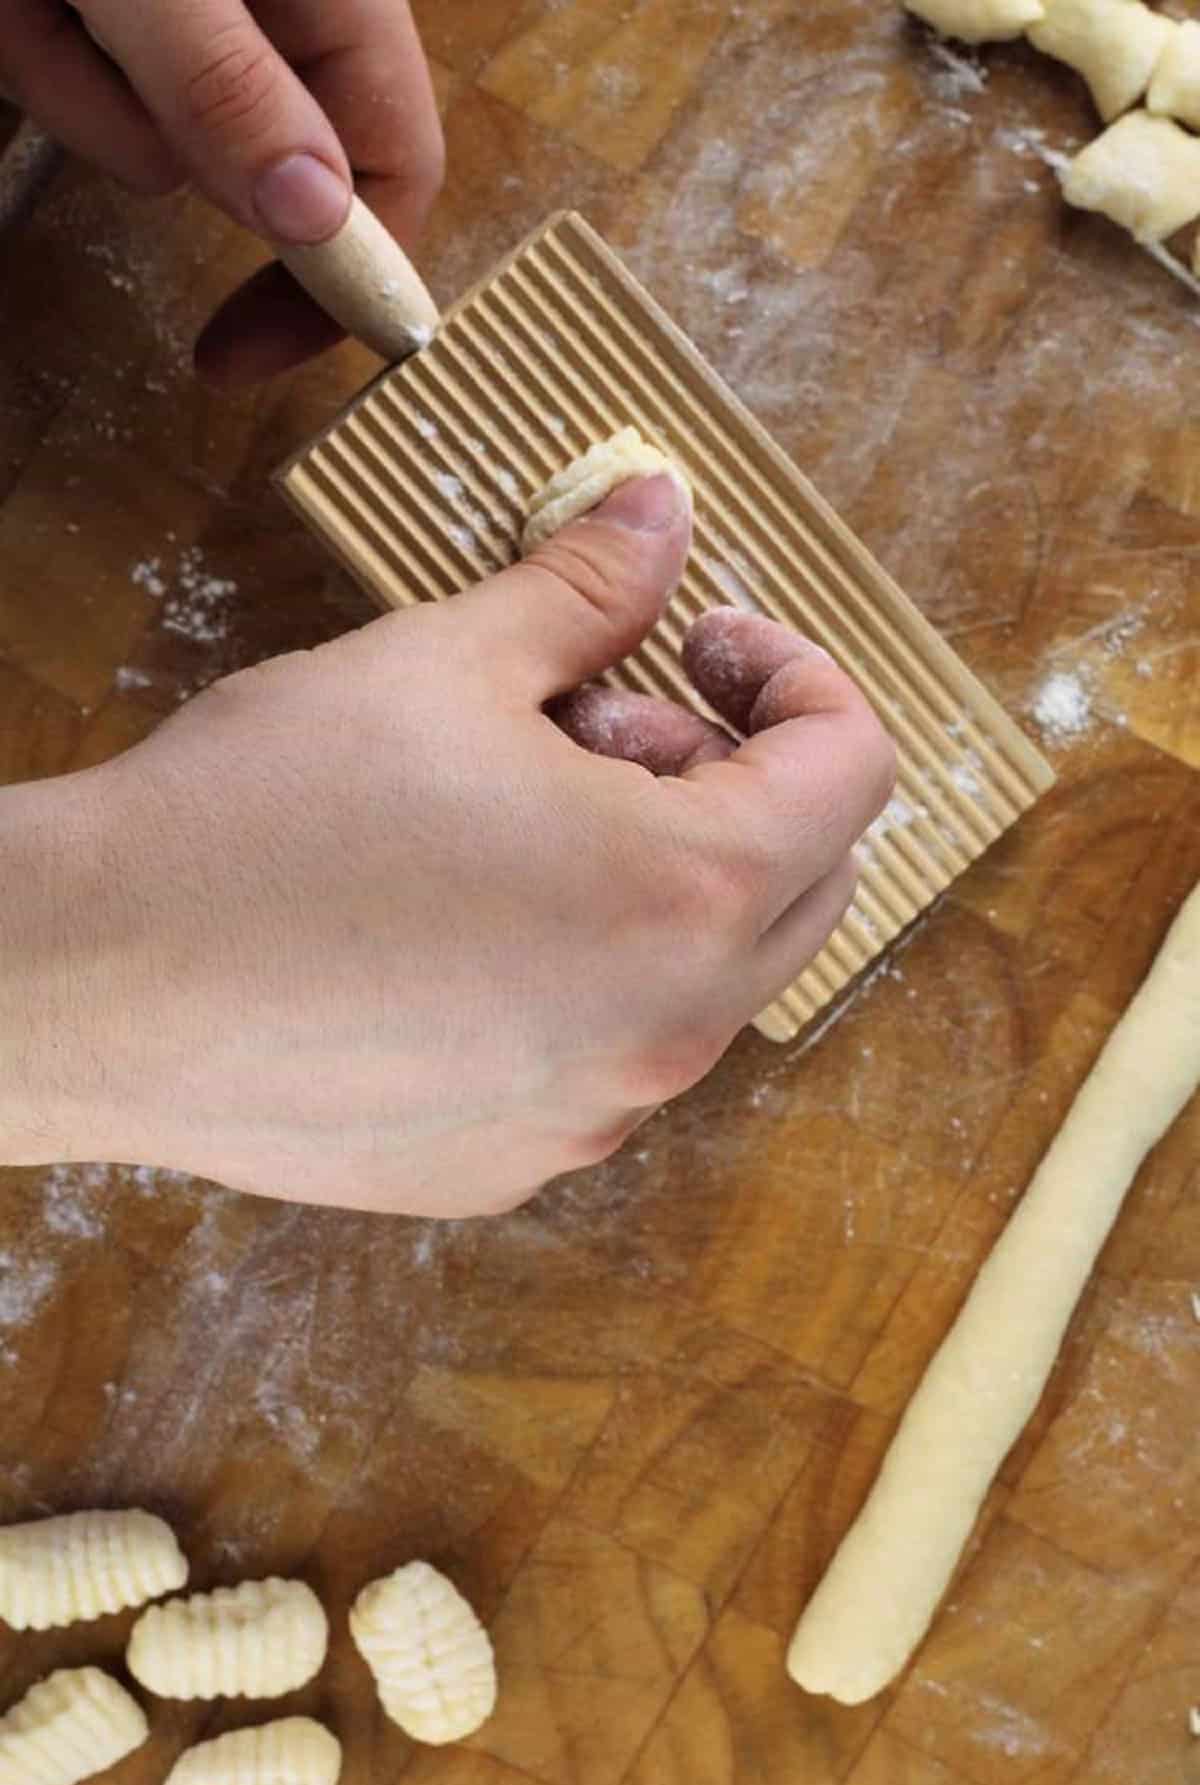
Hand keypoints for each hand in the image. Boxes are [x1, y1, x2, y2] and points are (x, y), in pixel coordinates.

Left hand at [0, 0, 442, 380]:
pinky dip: (31, 44)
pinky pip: (80, 86)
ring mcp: (182, 18)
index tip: (244, 356)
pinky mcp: (108, 16)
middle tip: (79, 22)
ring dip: (68, 77)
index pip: (394, 174)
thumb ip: (228, 83)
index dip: (336, 277)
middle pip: (257, 168)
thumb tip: (317, 221)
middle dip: (150, 130)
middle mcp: (272, 15)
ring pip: (146, 137)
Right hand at [0, 475, 893, 1214]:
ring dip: (651, 877)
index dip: (798, 677)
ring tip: (506, 816)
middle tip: (596, 720)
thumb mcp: (445, 661)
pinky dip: (580, 976)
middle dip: (728, 779)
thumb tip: (659, 515)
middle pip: (800, 883)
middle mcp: (664, 1034)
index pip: (851, 772)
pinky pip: (603, 1057)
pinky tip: (456, 925)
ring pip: (699, 977)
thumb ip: (589, 588)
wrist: (93, 980)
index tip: (708, 641)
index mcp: (684, 895)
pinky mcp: (507, 1166)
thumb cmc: (265, 815)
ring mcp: (589, 1118)